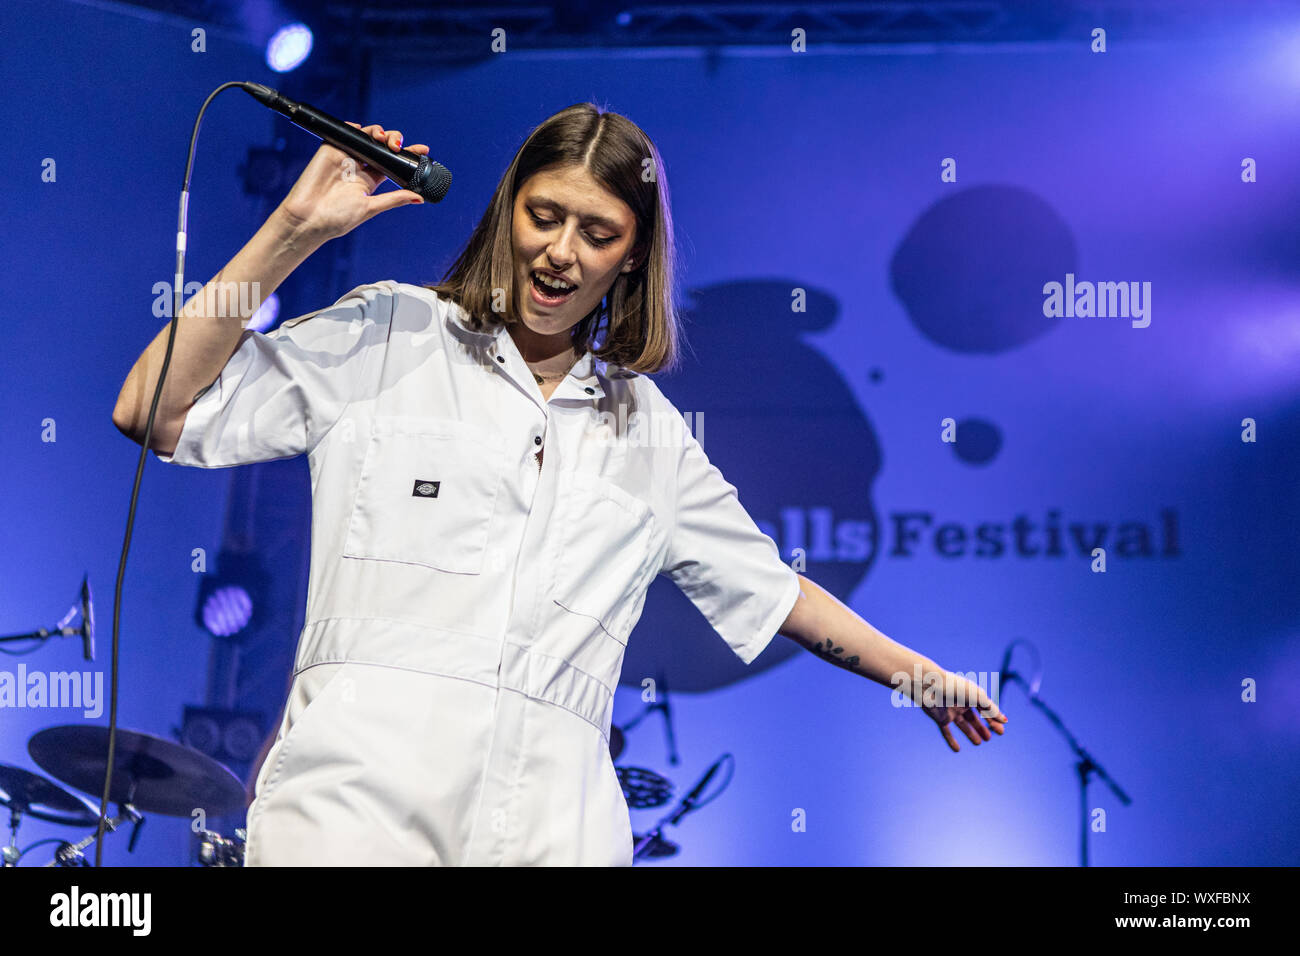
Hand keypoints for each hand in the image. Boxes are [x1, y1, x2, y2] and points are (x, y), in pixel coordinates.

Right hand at [274, 123, 429, 242]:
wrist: (309, 217)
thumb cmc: (337, 219)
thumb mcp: (371, 207)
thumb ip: (394, 199)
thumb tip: (419, 198)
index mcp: (370, 180)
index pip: (393, 163)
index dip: (407, 155)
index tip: (424, 151)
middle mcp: (359, 166)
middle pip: (382, 146)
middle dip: (394, 140)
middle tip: (398, 146)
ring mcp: (345, 156)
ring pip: (367, 136)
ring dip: (379, 132)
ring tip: (384, 140)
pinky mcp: (330, 148)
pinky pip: (345, 131)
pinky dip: (355, 127)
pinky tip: (363, 130)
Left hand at [919, 669, 1008, 751]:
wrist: (929, 686)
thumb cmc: (955, 687)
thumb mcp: (977, 697)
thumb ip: (991, 709)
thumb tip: (1005, 720)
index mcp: (970, 695)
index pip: (985, 709)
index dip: (994, 720)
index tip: (1001, 731)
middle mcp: (960, 703)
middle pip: (974, 718)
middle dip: (982, 728)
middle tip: (989, 738)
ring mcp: (950, 711)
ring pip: (962, 725)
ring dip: (970, 734)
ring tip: (979, 743)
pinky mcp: (939, 718)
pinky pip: (946, 732)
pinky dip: (951, 741)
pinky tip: (957, 750)